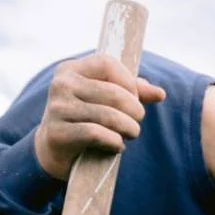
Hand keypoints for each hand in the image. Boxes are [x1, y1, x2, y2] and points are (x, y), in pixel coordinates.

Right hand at [34, 53, 166, 180]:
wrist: (54, 150)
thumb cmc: (85, 119)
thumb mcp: (104, 100)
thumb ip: (132, 92)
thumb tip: (160, 93)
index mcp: (71, 69)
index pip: (107, 63)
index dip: (129, 82)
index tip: (135, 99)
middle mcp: (61, 85)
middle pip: (114, 93)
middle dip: (135, 111)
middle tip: (136, 122)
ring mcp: (57, 109)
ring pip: (109, 116)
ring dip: (129, 129)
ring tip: (130, 134)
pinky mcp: (57, 133)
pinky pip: (97, 134)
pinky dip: (115, 142)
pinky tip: (117, 146)